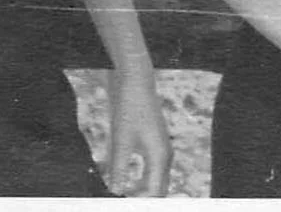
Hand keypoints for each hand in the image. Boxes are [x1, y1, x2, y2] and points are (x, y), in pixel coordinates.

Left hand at [103, 66, 172, 195]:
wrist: (135, 81)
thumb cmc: (129, 108)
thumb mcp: (121, 140)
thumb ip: (119, 169)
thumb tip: (116, 193)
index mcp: (159, 156)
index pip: (155, 193)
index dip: (140, 202)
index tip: (123, 202)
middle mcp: (164, 155)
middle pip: (159, 190)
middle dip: (144, 199)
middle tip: (125, 201)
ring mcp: (160, 148)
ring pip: (156, 181)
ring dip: (142, 192)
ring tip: (125, 196)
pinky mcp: (153, 143)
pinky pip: (152, 170)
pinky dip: (142, 181)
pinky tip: (127, 184)